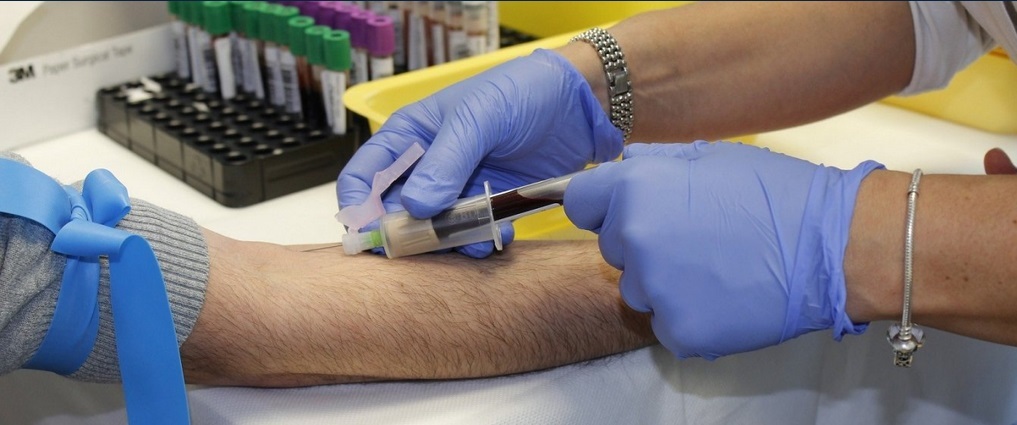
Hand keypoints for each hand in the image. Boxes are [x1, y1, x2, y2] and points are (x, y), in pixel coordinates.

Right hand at [337, 49, 622, 257]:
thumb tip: (415, 208)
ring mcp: (459, 190)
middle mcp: (427, 169)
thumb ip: (447, 162)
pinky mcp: (491, 206)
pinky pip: (473, 237)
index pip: (363, 177)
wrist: (579, 103)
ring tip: (473, 240)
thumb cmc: (520, 92)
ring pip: (434, 232)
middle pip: (396, 215)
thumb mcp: (478, 118)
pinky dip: (481, 243)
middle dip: (408, 236)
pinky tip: (499, 235)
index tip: (371, 236)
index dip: (359, 209)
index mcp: (410, 138)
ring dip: (448, 244)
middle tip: (428, 248)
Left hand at [563, 141, 882, 358]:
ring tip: (717, 268)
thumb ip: (654, 163)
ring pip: (638, 290)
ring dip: (665, 284)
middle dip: (642, 245)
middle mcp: (634, 238)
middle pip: (612, 249)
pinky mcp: (679, 330)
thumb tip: (622, 165)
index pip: (580, 203)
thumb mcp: (710, 157)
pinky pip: (666, 324)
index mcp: (636, 188)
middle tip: (695, 239)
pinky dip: (690, 315)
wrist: (831, 245)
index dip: (604, 207)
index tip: (627, 213)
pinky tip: (725, 296)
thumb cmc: (777, 195)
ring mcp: (655, 289)